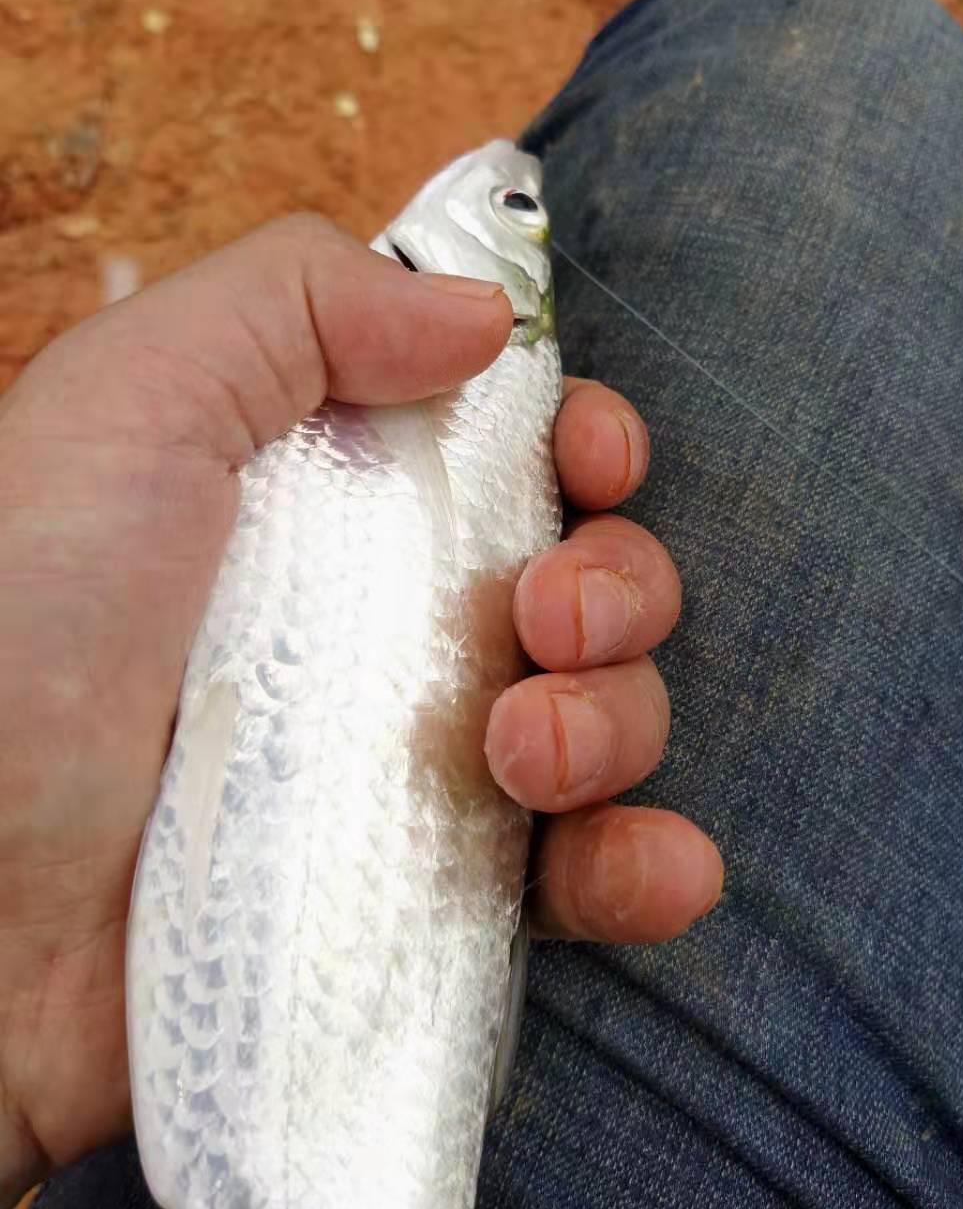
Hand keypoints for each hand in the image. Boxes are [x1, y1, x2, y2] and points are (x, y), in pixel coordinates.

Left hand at [0, 214, 722, 1203]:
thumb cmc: (22, 627)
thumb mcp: (132, 401)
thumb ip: (297, 304)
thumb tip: (484, 319)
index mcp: (335, 506)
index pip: (513, 454)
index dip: (580, 442)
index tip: (587, 459)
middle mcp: (390, 629)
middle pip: (587, 579)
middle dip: (615, 583)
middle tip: (548, 614)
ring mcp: (416, 770)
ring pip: (607, 720)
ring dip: (619, 719)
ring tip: (526, 749)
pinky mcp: (429, 904)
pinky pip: (587, 881)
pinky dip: (647, 869)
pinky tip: (654, 870)